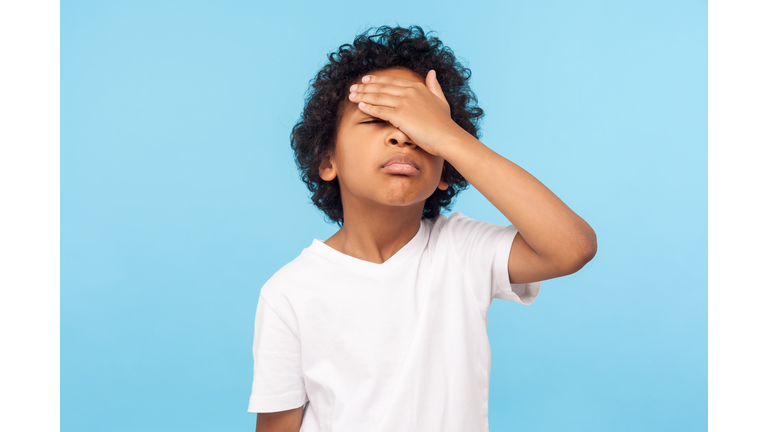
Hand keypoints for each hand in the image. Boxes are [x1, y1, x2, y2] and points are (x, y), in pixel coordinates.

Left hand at [348, 70, 464, 155]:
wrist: (447, 137)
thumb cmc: (444, 123)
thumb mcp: (441, 100)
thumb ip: (434, 86)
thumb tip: (432, 72)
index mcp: (418, 87)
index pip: (392, 81)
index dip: (377, 80)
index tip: (366, 80)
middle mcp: (409, 92)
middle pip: (382, 87)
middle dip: (365, 87)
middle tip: (353, 87)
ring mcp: (404, 103)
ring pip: (378, 97)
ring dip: (362, 96)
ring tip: (351, 96)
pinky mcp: (400, 116)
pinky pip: (380, 110)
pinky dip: (368, 107)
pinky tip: (359, 106)